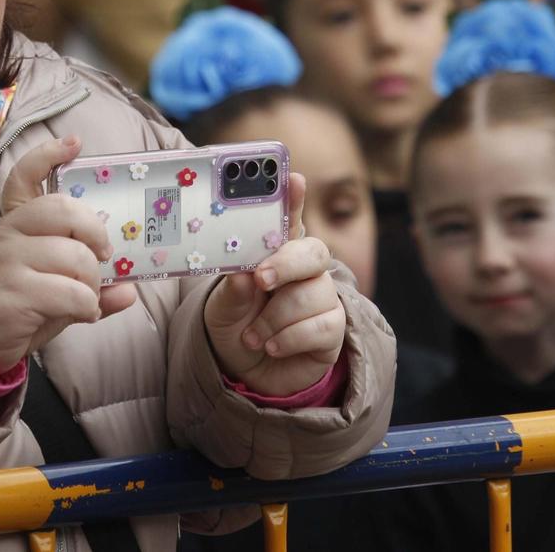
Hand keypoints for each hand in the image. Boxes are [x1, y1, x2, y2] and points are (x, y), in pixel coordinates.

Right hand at [0, 137, 137, 375]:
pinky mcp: (14, 293)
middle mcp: (11, 233)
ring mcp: (10, 261)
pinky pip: (71, 292)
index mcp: (20, 221)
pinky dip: (87, 306)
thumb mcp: (57, 285)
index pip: (26, 175)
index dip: (48, 154)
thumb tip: (129, 289)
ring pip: (75, 257)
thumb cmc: (21, 302)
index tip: (73, 144)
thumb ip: (92, 282)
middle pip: (63, 210)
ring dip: (93, 283)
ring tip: (88, 297)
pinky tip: (82, 313)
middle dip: (95, 232)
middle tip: (103, 255)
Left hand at [205, 173, 346, 397]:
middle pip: (314, 251)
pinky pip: (323, 326)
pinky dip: (290, 338)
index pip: (288, 219)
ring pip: (314, 293)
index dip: (293, 198)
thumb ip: (230, 292)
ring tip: (253, 336)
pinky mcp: (333, 329)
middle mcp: (303, 270)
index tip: (293, 179)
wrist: (247, 374)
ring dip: (276, 318)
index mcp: (274, 253)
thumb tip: (241, 276)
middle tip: (260, 280)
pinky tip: (272, 346)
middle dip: (287, 263)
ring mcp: (321, 298)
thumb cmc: (236, 328)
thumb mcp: (221, 309)